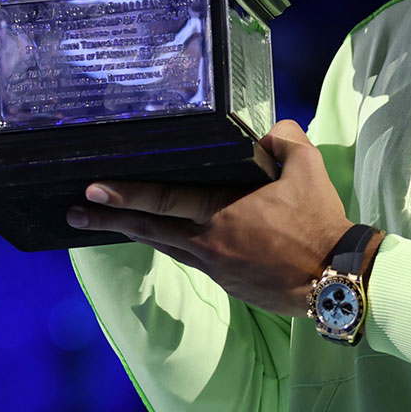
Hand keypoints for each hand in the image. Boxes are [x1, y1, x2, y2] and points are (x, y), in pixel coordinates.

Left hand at [68, 120, 351, 317]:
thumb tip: (265, 130)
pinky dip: (164, 245)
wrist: (335, 278)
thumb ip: (283, 137)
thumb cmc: (320, 220)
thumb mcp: (307, 166)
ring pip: (163, 245)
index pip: (163, 199)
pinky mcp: (226, 281)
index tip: (92, 188)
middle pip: (148, 228)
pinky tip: (156, 237)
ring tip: (100, 224)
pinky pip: (186, 257)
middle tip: (75, 210)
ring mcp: (215, 265)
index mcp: (224, 211)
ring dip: (130, 233)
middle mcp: (210, 241)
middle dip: (108, 218)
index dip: (125, 194)